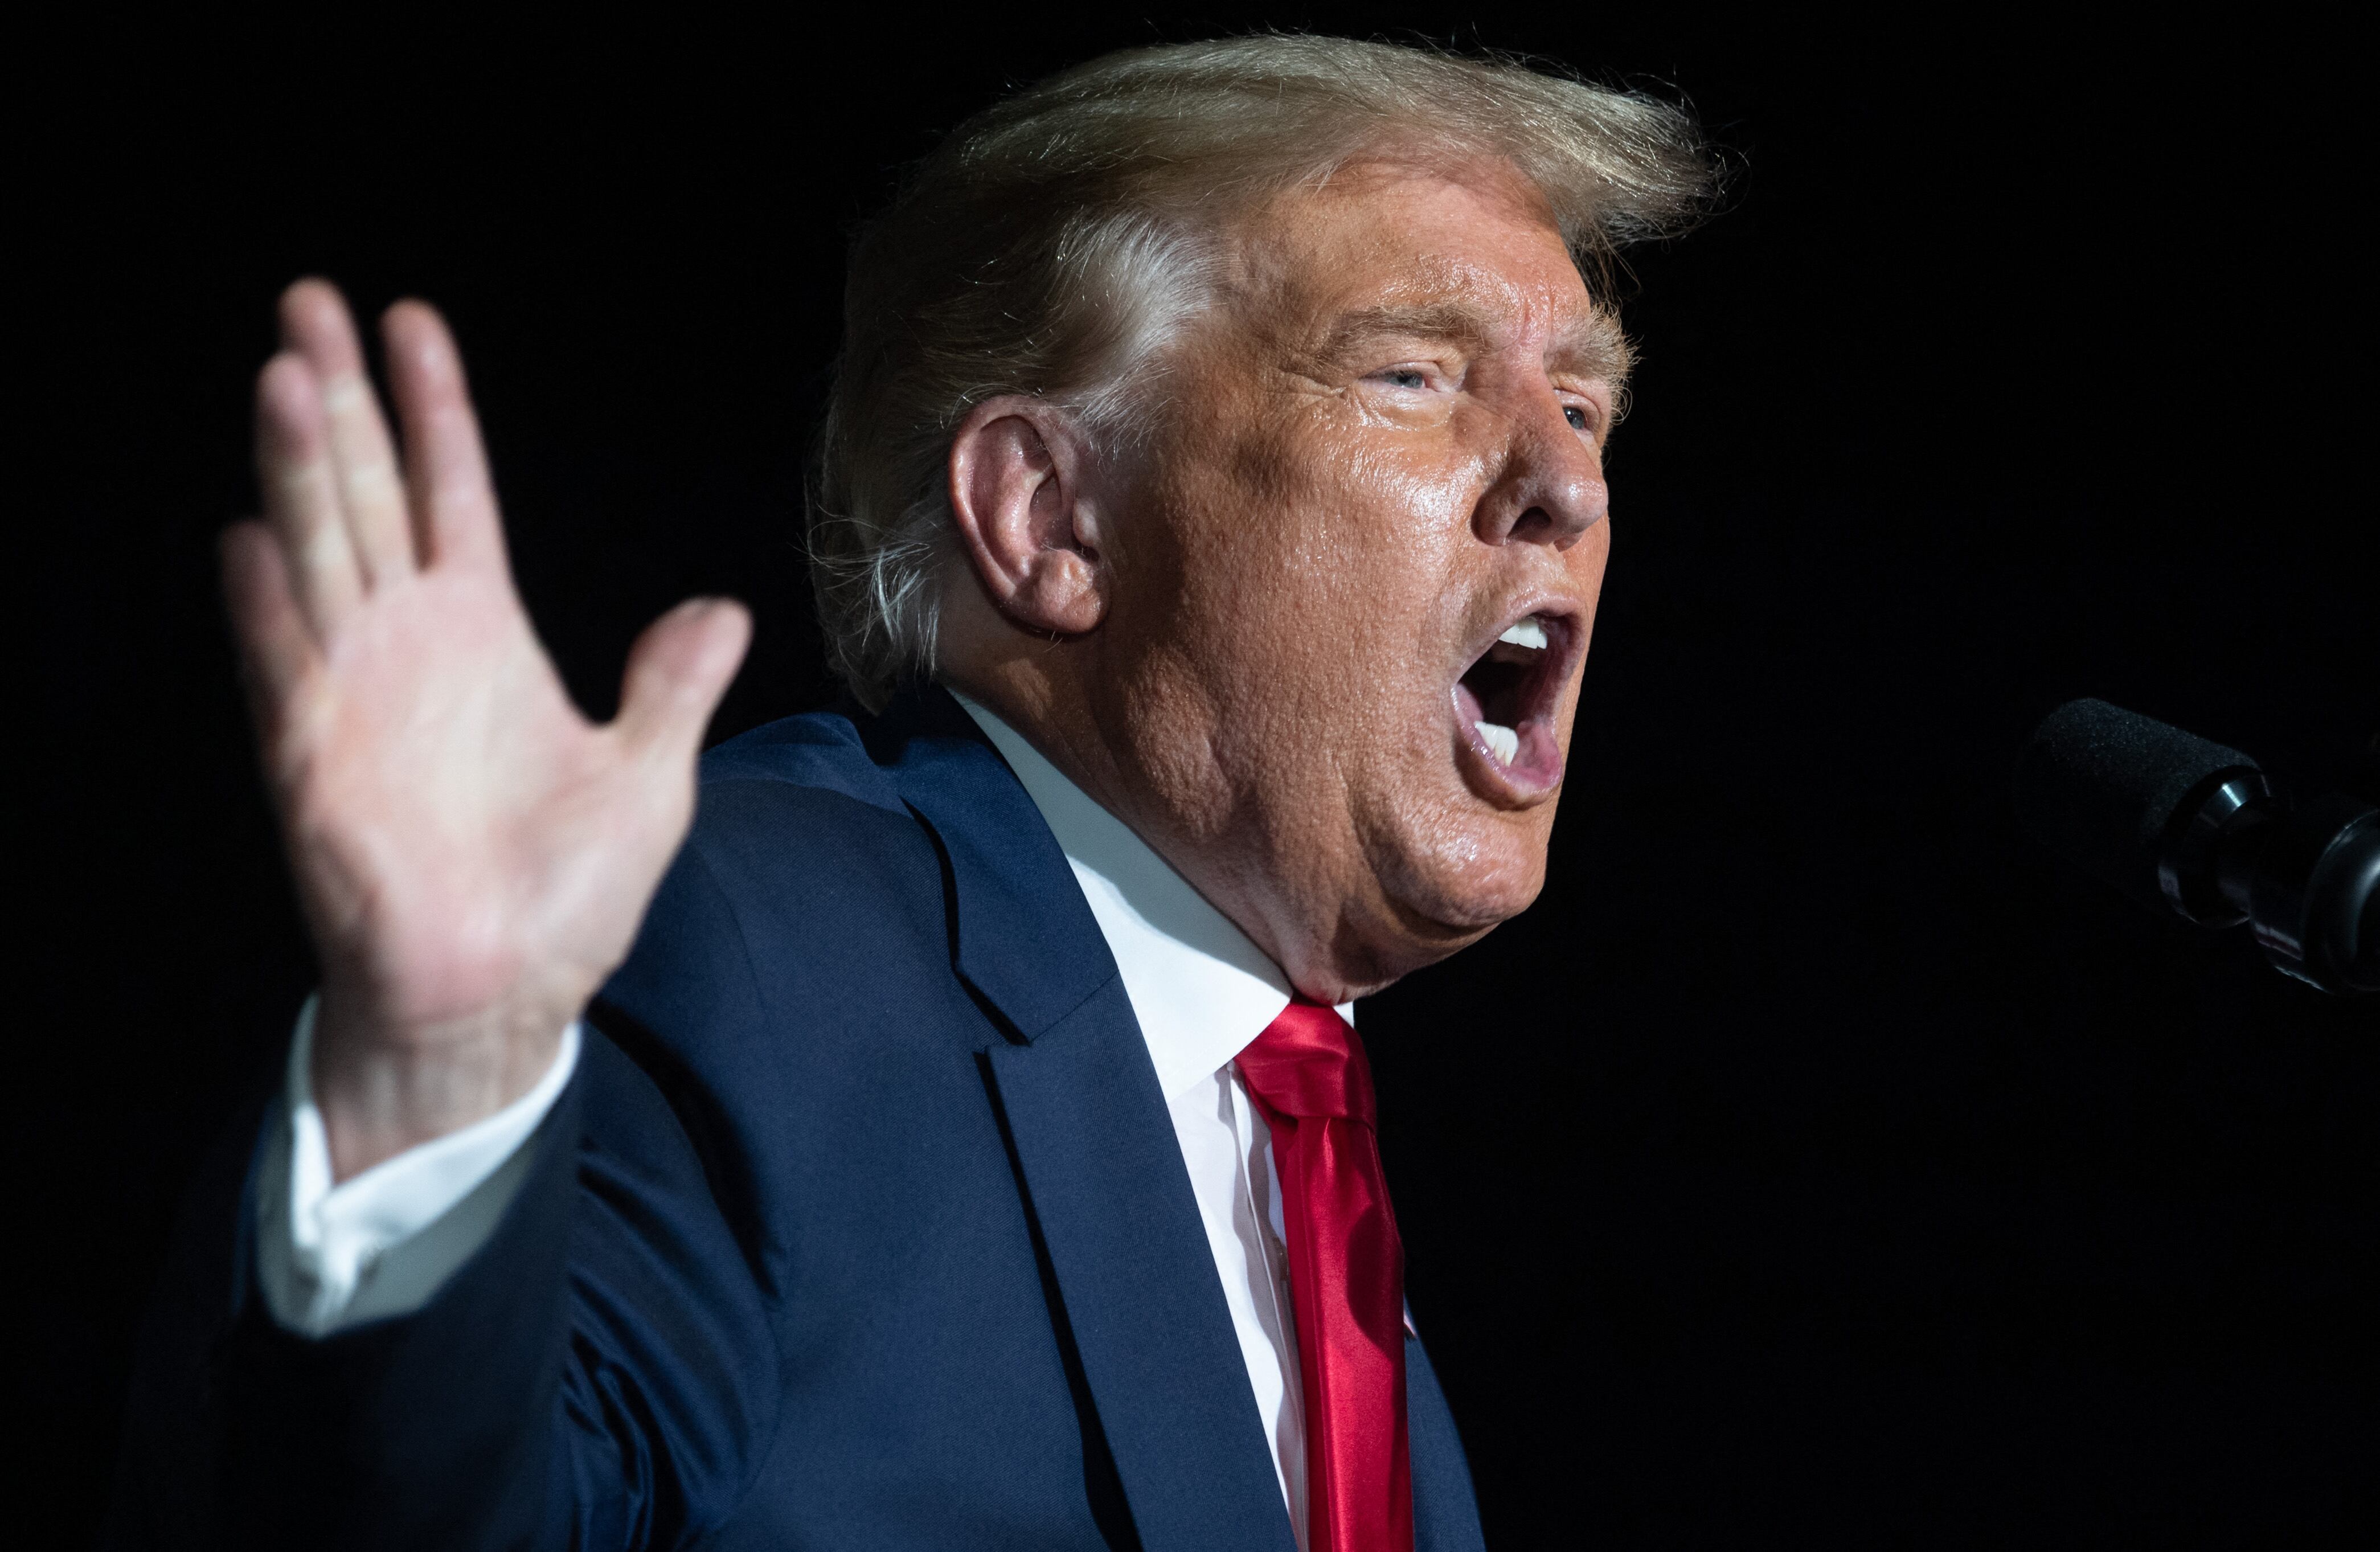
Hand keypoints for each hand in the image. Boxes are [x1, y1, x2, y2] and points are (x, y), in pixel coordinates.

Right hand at [224, 281, 748, 1179]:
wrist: (505, 996)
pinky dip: (268, 612)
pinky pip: (288, 672)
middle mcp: (409, 646)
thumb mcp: (648, 777)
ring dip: (300, 472)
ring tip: (285, 377)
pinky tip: (248, 542)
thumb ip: (671, 686)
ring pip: (318, 556)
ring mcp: (356, 696)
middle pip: (369, 494)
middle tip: (306, 301)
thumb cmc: (566, 896)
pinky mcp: (318, 765)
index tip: (409, 322)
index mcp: (484, 636)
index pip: (454, 493)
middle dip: (341, 399)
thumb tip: (720, 609)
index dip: (433, 409)